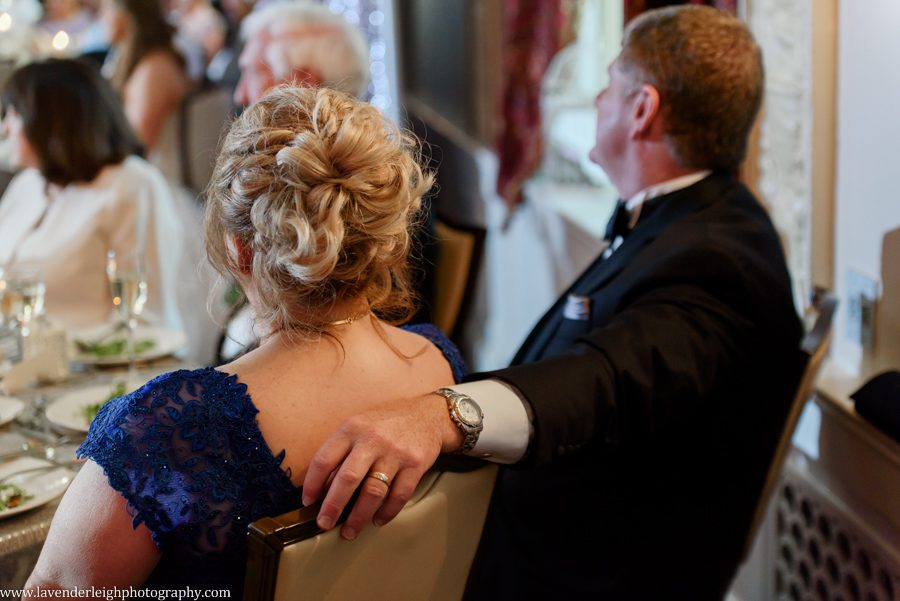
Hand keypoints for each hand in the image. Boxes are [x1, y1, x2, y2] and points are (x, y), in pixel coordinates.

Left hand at [302, 392, 462, 539]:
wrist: (427, 415)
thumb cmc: (386, 425)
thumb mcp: (359, 426)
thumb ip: (341, 451)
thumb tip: (322, 487)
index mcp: (351, 429)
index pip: (324, 459)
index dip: (313, 484)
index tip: (308, 501)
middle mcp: (372, 440)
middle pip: (348, 478)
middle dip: (332, 506)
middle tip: (324, 523)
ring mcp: (395, 452)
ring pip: (373, 491)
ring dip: (359, 516)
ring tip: (349, 531)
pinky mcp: (415, 464)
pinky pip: (399, 495)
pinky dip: (387, 512)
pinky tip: (378, 520)